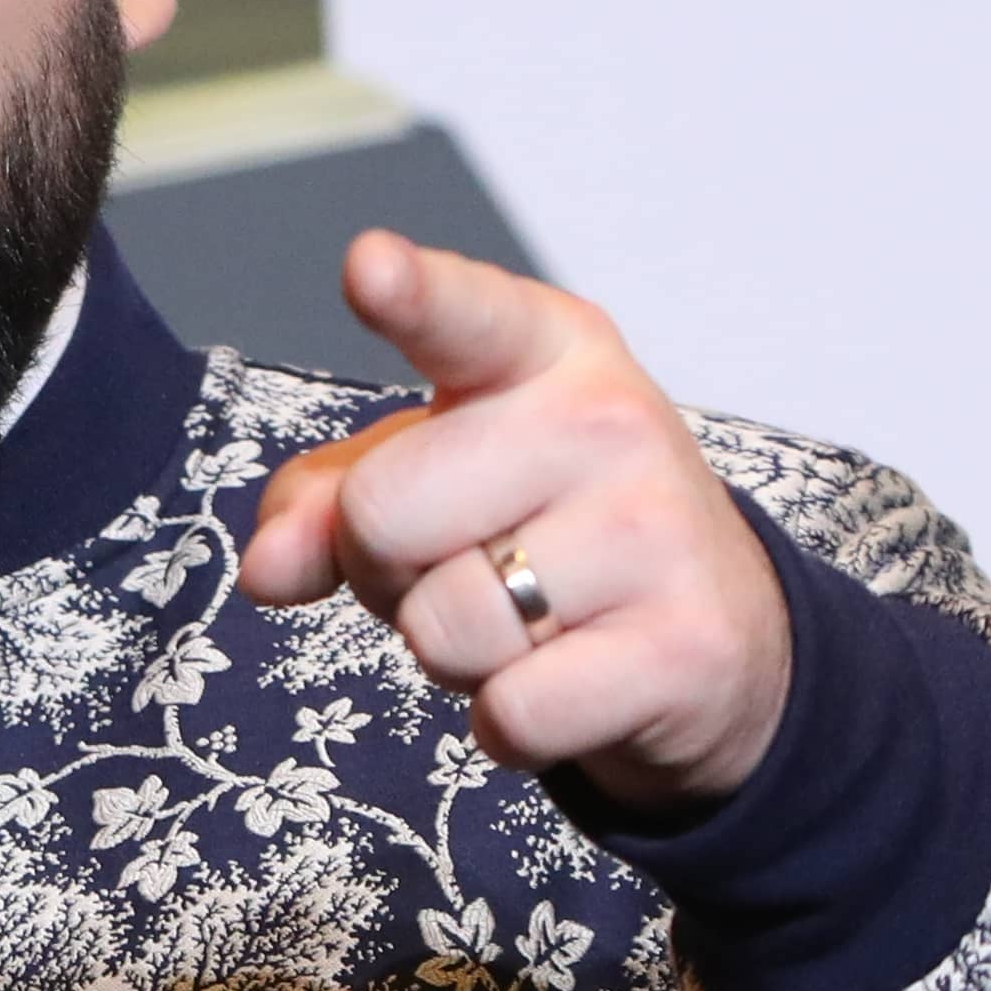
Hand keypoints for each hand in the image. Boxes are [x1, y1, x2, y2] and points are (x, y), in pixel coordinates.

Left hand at [241, 230, 790, 809]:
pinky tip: (568, 683)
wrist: (723, 636)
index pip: (461, 314)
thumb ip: (324, 499)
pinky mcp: (687, 647)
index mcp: (538, 350)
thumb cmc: (544, 528)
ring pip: (441, 627)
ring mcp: (657, 531)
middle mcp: (607, 419)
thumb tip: (267, 566)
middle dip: (387, 571)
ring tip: (526, 620)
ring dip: (450, 654)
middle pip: (381, 514)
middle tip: (468, 562)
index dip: (408, 294)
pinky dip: (509, 723)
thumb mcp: (430, 479)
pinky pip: (511, 712)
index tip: (369, 266)